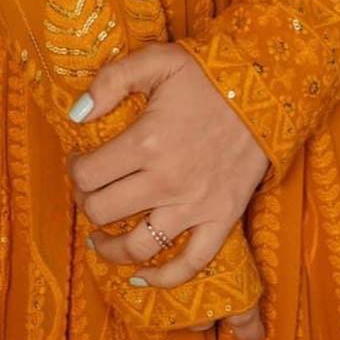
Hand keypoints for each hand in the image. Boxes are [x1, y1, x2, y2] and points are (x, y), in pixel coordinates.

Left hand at [66, 41, 270, 339]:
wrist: (265, 91)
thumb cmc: (207, 75)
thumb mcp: (157, 60)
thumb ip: (111, 80)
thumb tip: (75, 114)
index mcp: (146, 141)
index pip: (88, 175)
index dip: (75, 170)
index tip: (79, 162)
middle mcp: (166, 181)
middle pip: (104, 212)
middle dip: (87, 204)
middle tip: (89, 194)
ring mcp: (195, 206)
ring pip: (138, 247)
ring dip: (110, 249)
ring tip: (99, 240)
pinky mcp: (222, 220)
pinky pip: (189, 264)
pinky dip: (162, 279)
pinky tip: (140, 278)